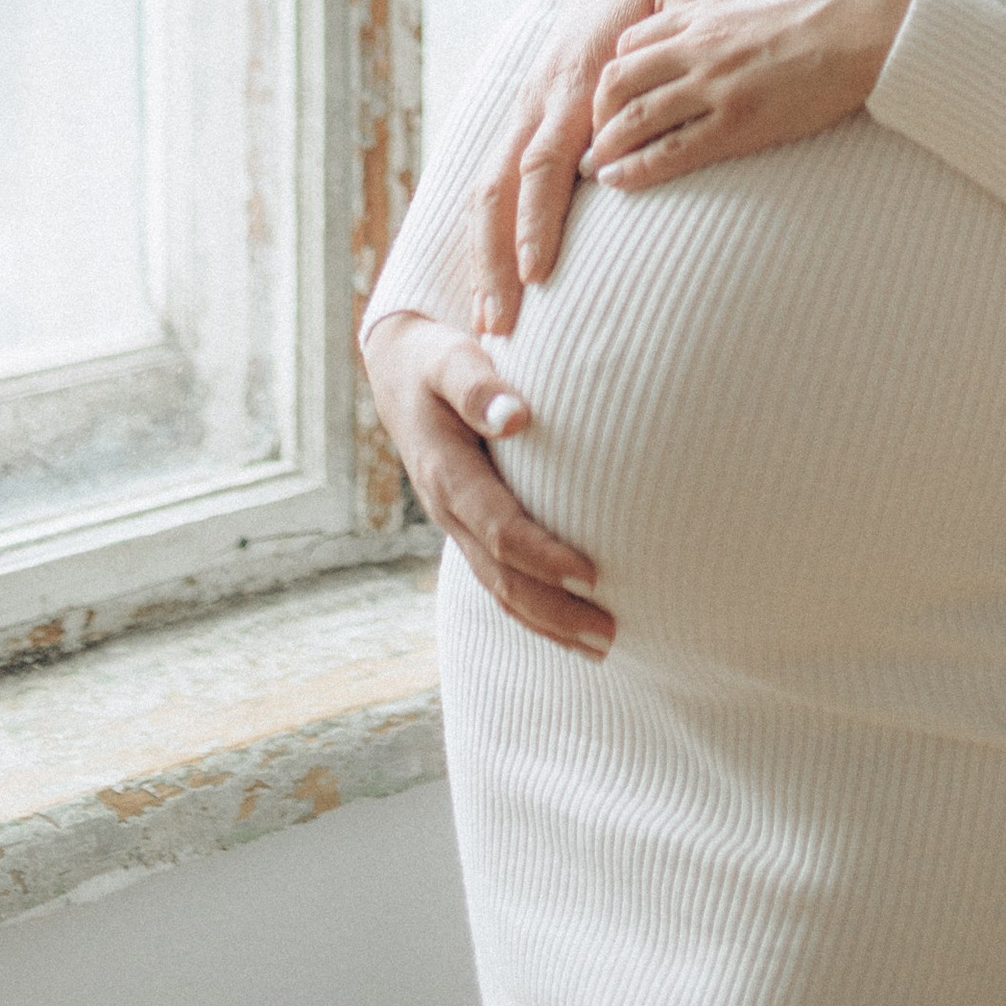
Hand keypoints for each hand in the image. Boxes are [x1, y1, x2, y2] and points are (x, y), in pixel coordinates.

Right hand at [360, 309, 613, 653]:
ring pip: (498, 587)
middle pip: (500, 577)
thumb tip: (517, 416)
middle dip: (553, 611)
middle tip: (608, 634)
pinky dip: (532, 606)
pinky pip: (496, 576)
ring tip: (601, 645)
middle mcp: (448, 510)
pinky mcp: (467, 524)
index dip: (543, 556)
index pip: (499, 529)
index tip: (592, 575)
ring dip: (547, 621)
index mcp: (446, 474)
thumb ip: (477, 385)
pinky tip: (569, 620)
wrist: (397, 369)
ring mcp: (455, 524)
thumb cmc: (434, 359)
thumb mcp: (448, 359)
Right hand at [472, 0, 709, 333]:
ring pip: (488, 189)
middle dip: (496, 258)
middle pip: (503, 186)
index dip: (538, 217)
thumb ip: (693, 10)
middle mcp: (540, 98)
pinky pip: (495, 180)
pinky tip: (492, 283)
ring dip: (484, 256)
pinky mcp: (527, 119)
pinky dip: (489, 234)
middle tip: (500, 326)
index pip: (546, 158)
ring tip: (490, 323)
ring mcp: (526, 109)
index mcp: (575, 76)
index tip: (538, 273)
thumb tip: (695, 38)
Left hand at [582, 0, 914, 189]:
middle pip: (621, 79)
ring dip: (607, 144)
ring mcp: (716, 86)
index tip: (608, 93)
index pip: (634, 41)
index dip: (614, 69)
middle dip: (598, 110)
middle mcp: (700, 47)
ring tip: (592, 166)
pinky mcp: (739, 123)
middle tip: (590, 136)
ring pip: (637, 116)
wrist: (871, 29)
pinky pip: (673, 151)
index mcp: (705, 11)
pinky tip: (620, 180)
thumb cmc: (828, 0)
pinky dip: (637, 168)